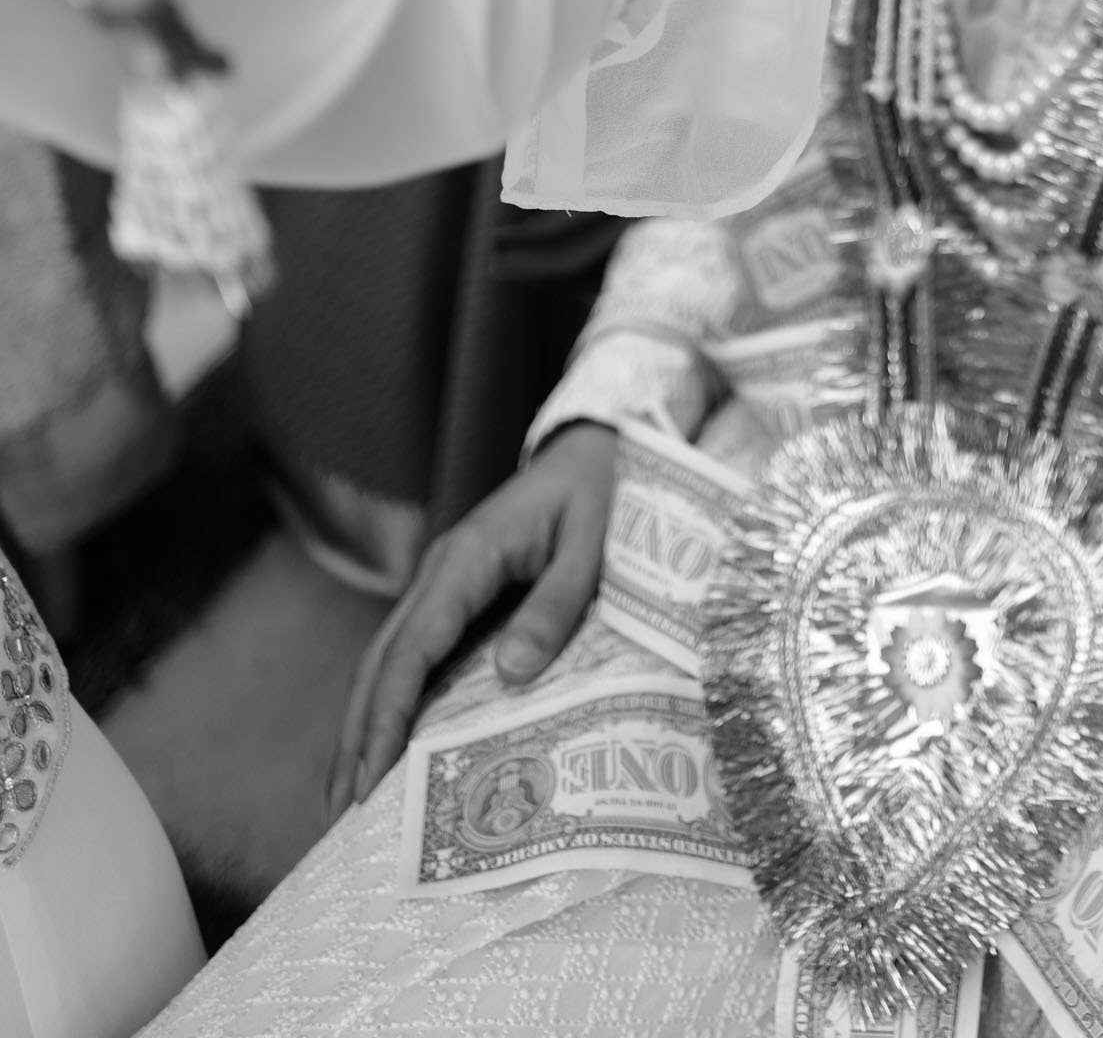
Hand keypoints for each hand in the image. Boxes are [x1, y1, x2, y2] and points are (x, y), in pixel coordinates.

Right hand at [327, 422, 615, 818]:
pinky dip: (388, 700)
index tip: (369, 779)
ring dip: (362, 725)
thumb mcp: (592, 546)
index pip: (410, 649)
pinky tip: (385, 745)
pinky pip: (410, 652)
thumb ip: (555, 605)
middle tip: (341, 814)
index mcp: (468, 558)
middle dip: (356, 736)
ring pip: (385, 658)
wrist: (595, 448)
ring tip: (347, 798)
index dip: (386, 717)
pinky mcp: (454, 593)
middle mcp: (441, 571)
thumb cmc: (600, 494)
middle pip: (380, 661)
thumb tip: (508, 674)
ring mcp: (441, 582)